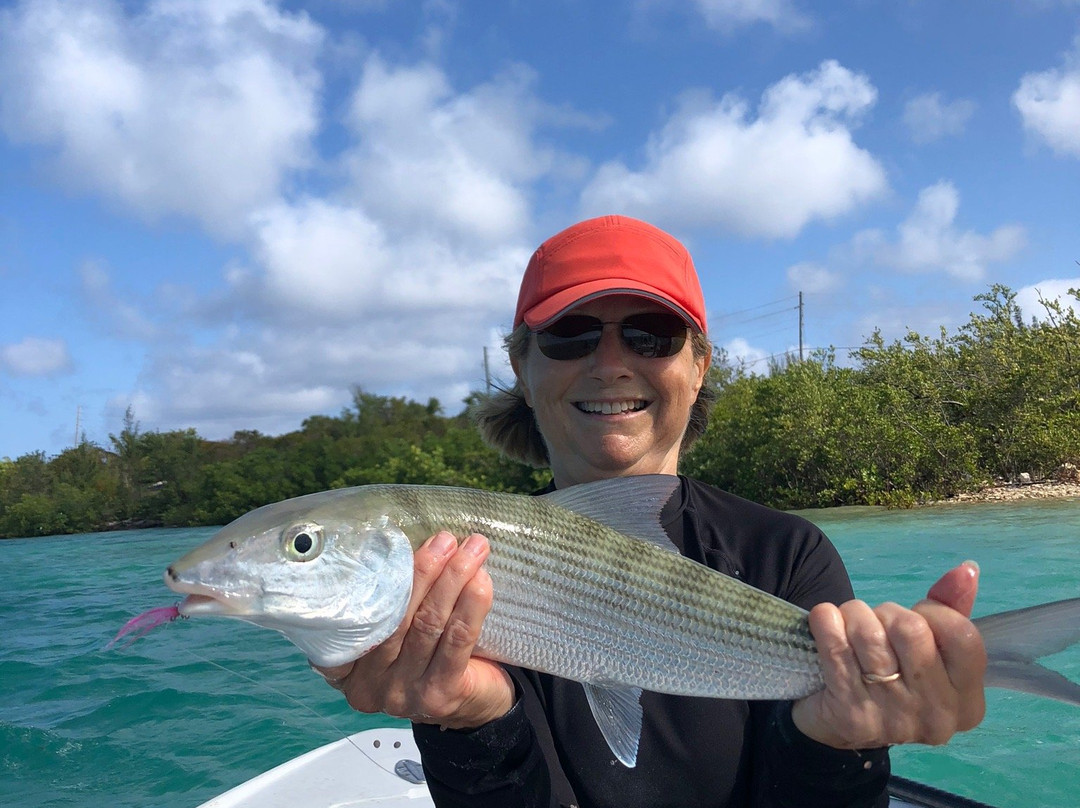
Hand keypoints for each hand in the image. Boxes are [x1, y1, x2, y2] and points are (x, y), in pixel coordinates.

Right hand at [311, 532, 514, 729]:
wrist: (475, 706)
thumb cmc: (431, 658)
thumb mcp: (397, 637)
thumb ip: (389, 605)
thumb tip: (399, 544)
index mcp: (348, 667)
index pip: (350, 619)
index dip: (368, 578)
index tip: (389, 542)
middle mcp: (369, 684)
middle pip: (395, 615)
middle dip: (423, 570)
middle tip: (444, 540)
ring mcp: (404, 693)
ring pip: (427, 623)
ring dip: (452, 579)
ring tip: (471, 549)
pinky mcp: (441, 694)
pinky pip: (457, 639)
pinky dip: (470, 605)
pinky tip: (481, 580)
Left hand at [791, 561, 986, 748]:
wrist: (838, 722)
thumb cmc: (894, 674)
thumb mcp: (931, 646)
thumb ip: (952, 607)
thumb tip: (967, 568)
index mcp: (968, 701)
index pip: (962, 635)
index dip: (933, 611)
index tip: (916, 616)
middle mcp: (937, 716)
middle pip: (911, 630)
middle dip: (886, 612)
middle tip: (876, 621)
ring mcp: (893, 719)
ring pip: (870, 636)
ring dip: (854, 615)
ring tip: (849, 622)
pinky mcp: (850, 716)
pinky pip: (835, 649)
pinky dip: (825, 622)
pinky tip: (824, 620)